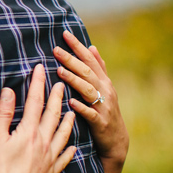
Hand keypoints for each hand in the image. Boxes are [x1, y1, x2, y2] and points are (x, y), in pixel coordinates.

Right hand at [0, 64, 76, 172]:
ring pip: (63, 135)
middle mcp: (43, 143)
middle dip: (57, 97)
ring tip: (73, 110)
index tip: (40, 68)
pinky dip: (69, 151)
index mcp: (29, 132)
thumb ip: (3, 114)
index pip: (34, 101)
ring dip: (68, 120)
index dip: (37, 83)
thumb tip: (8, 91)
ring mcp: (49, 159)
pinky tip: (73, 147)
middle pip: (52, 115)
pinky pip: (64, 159)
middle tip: (62, 83)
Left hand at [53, 31, 128, 166]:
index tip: (65, 34)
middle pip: (87, 72)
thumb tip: (91, 47)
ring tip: (60, 71)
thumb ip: (98, 68)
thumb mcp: (105, 87)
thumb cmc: (105, 109)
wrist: (116, 139)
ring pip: (88, 90)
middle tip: (56, 49)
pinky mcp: (100, 122)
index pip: (89, 60)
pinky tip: (70, 101)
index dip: (78, 46)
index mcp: (103, 81)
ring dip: (74, 80)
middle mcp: (105, 91)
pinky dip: (81, 107)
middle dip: (72, 60)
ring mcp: (103, 106)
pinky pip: (90, 113)